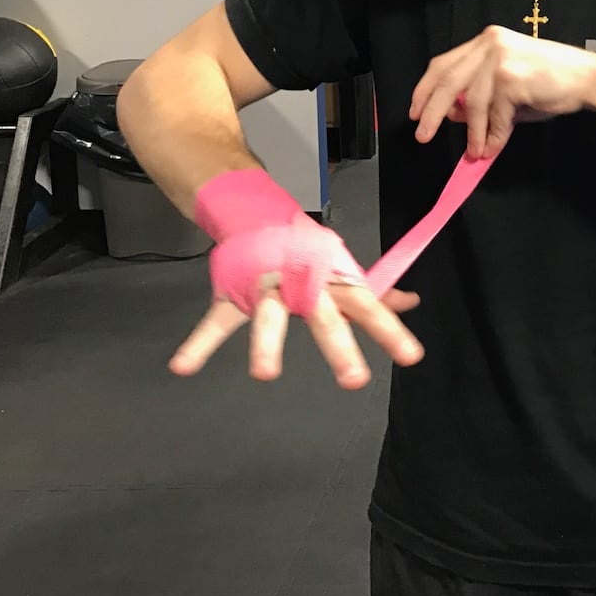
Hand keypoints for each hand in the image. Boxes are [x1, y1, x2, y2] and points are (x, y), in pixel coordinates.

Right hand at [173, 169, 425, 388]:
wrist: (259, 214)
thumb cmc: (307, 250)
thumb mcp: (342, 270)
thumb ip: (375, 294)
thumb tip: (411, 303)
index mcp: (333, 281)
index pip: (369, 306)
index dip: (391, 331)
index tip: (412, 357)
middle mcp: (304, 285)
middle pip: (325, 318)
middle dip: (340, 348)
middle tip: (356, 381)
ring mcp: (267, 289)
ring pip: (270, 318)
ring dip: (268, 345)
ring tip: (265, 375)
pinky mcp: (234, 293)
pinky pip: (215, 321)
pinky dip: (198, 344)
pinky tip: (183, 366)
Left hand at [409, 25, 595, 157]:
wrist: (587, 78)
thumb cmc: (551, 83)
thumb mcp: (508, 90)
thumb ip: (480, 100)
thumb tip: (453, 117)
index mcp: (486, 41)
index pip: (443, 64)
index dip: (425, 89)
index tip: (416, 111)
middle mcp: (489, 44)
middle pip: (447, 81)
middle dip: (431, 112)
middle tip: (423, 135)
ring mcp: (499, 59)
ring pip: (471, 103)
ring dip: (473, 133)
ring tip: (475, 152)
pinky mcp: (510, 77)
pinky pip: (494, 114)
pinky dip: (493, 135)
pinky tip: (494, 146)